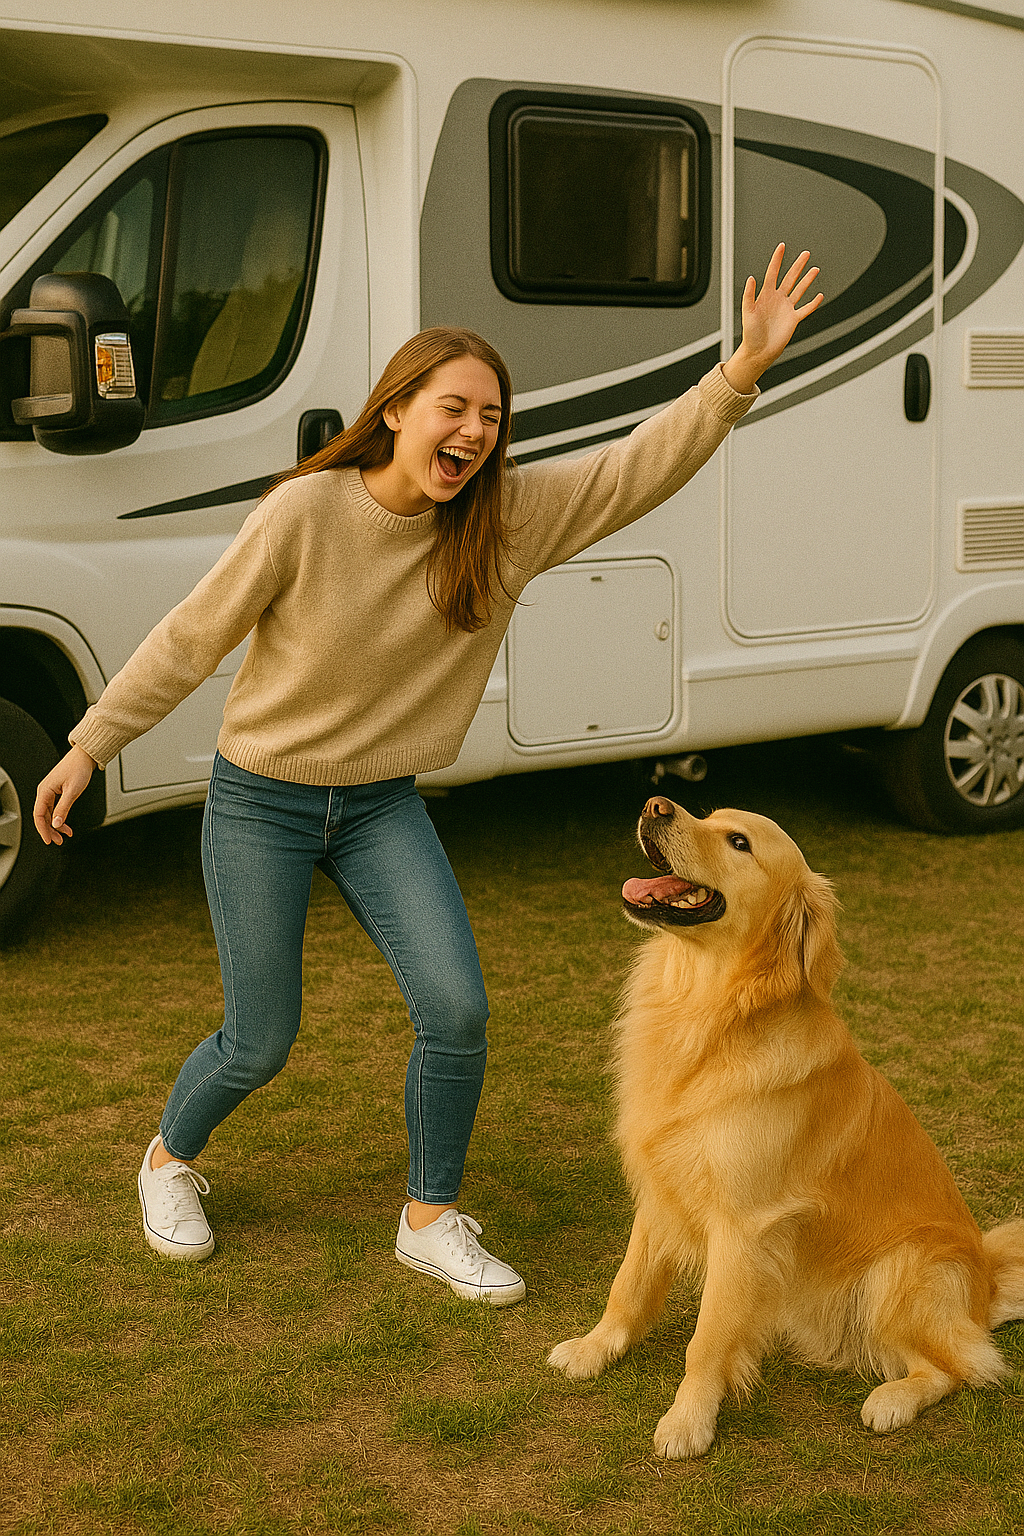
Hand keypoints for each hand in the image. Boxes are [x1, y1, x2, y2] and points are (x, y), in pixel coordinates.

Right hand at [34, 744, 97, 845]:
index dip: (43, 829)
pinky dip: (60, 817)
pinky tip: (66, 824)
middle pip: (43, 816)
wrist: (85, 756)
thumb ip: (63, 808)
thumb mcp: (72, 791)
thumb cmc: (78, 768)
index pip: (39, 815)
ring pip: (49, 813)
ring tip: (65, 835)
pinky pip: (54, 807)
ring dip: (56, 825)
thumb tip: (56, 823)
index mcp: (45, 790)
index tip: (49, 840)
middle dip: (50, 830)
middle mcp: (45, 791)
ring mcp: (50, 791)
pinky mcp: (56, 791)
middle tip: (58, 841)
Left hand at [722, 244, 822, 394]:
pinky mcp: (793, 319)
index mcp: (765, 295)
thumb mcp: (747, 312)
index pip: (772, 273)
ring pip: (799, 290)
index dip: (777, 260)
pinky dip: (813, 303)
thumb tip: (751, 278)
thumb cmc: (750, 334)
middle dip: (798, 266)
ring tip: (814, 269)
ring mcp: (786, 308)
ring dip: (807, 280)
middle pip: (790, 278)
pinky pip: (805, 309)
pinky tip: (819, 295)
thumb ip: (749, 295)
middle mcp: (777, 299)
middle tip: (805, 254)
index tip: (782, 247)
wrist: (759, 351)